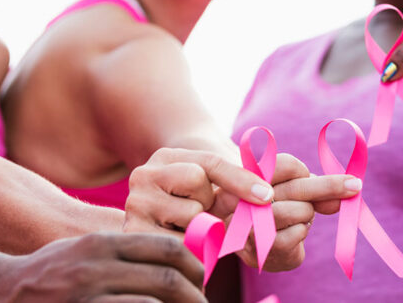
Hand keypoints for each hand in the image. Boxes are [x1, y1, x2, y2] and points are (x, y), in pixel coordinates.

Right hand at [0, 232, 205, 302]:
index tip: (203, 280)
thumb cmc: (52, 273)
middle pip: (168, 278)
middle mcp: (95, 266)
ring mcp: (86, 294)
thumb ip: (125, 252)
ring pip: (154, 302)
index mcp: (102, 243)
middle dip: (195, 296)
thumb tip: (178, 259)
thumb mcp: (86, 250)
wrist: (1, 290)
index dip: (195, 265)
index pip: (167, 248)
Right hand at [124, 148, 273, 235]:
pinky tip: (181, 239)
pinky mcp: (135, 233)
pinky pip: (181, 242)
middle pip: (198, 184)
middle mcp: (142, 175)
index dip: (241, 179)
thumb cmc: (195, 200)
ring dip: (201, 224)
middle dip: (209, 201)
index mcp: (164, 157)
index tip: (267, 195)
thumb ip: (234, 180)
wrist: (160, 217)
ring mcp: (135, 204)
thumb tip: (265, 197)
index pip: (209, 163)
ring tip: (187, 224)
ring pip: (192, 215)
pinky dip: (191, 245)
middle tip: (199, 207)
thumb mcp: (211, 181)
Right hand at [229, 153, 361, 271]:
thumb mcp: (295, 190)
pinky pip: (298, 233)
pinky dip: (301, 231)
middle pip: (296, 187)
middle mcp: (244, 198)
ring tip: (297, 216)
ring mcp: (250, 225)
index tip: (308, 176)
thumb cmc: (278, 206)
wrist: (255, 244)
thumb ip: (319, 188)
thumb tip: (351, 189)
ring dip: (307, 214)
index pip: (284, 164)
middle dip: (330, 187)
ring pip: (300, 211)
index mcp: (249, 176)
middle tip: (355, 186)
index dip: (302, 170)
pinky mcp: (259, 248)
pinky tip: (291, 232)